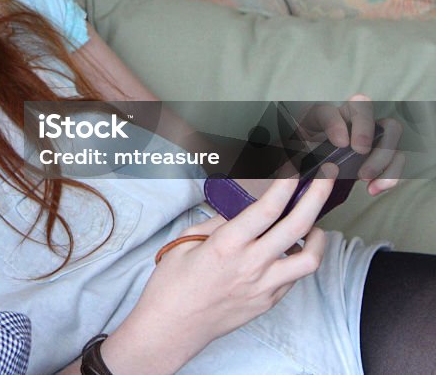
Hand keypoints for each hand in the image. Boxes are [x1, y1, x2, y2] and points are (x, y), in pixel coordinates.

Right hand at [99, 170, 335, 374]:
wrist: (171, 327)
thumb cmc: (171, 284)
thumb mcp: (186, 243)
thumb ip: (217, 225)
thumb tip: (239, 211)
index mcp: (227, 245)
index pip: (266, 209)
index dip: (285, 185)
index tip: (295, 168)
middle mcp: (251, 265)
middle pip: (297, 227)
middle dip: (316, 197)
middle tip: (325, 178)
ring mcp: (264, 287)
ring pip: (309, 258)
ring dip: (318, 236)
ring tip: (314, 224)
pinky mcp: (268, 302)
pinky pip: (294, 278)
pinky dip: (297, 259)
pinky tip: (288, 251)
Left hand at [292, 95, 402, 195]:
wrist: (309, 174)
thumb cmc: (297, 162)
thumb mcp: (288, 157)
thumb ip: (288, 157)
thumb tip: (288, 166)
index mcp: (319, 118)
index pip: (328, 111)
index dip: (335, 124)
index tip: (340, 144)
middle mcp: (345, 119)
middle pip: (365, 108)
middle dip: (365, 129)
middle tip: (359, 152)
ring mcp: (367, 133)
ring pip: (389, 131)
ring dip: (382, 155)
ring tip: (366, 179)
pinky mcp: (381, 152)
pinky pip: (396, 157)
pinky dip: (391, 174)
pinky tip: (374, 189)